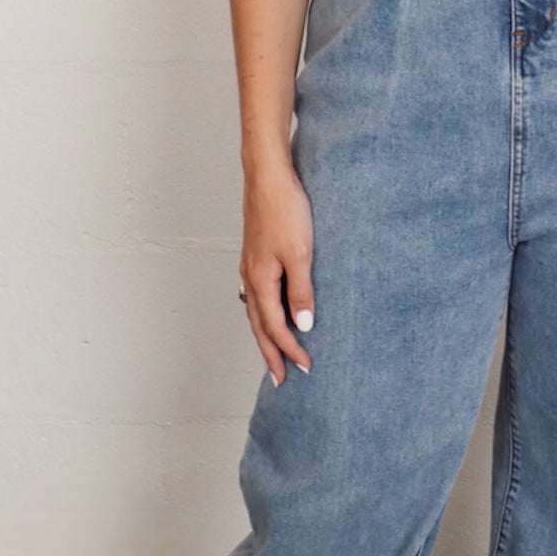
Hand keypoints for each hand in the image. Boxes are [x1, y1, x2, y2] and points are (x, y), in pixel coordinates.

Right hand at [240, 165, 315, 384]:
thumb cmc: (285, 210)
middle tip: (281, 378)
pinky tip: (275, 312)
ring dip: (266, 335)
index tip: (305, 368)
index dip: (290, 350)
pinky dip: (266, 313)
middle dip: (271, 353)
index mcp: (261, 280)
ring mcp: (252, 266)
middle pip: (259, 325)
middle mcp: (251, 277)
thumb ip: (302, 291)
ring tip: (276, 353)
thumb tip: (303, 325)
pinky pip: (260, 294)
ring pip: (256, 311)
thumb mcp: (301, 254)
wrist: (268, 177)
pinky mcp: (257, 254)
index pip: (275, 327)